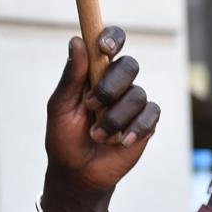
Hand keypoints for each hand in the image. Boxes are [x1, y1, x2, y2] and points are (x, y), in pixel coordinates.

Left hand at [44, 27, 159, 193]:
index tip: (104, 48)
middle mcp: (116, 83)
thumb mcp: (60, 106)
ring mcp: (133, 102)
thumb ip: (71, 77)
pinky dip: (134, 128)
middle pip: (128, 66)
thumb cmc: (64, 137)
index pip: (109, 43)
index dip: (111, 39)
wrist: (76, 172)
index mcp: (93, 73)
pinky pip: (150, 115)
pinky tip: (120, 142)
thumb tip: (76, 41)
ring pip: (137, 94)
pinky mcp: (146, 122)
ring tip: (95, 135)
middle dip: (110, 87)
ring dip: (114, 117)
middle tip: (91, 106)